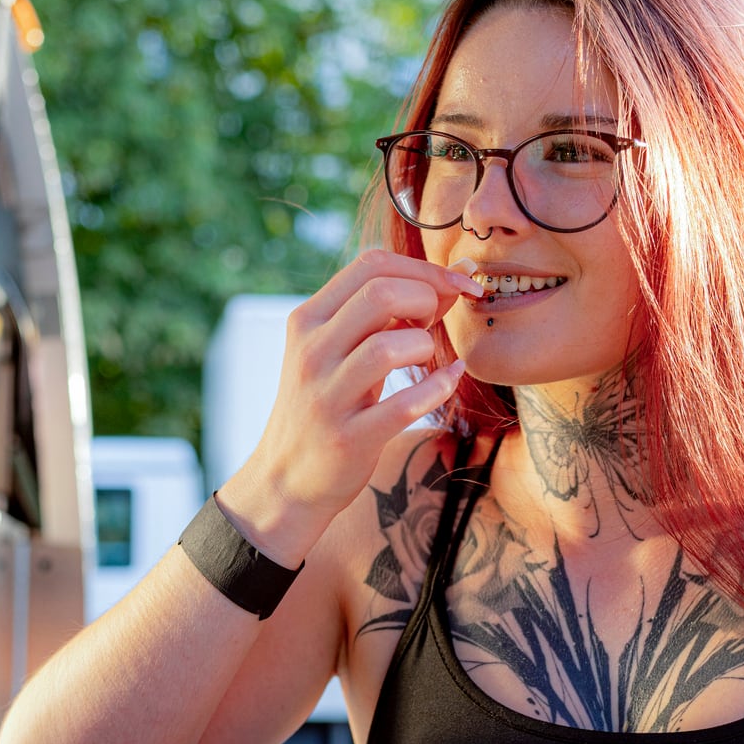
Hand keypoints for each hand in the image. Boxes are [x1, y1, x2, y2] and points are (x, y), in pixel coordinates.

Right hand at [219, 251, 481, 562]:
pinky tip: (449, 381)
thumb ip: (380, 318)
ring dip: (426, 346)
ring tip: (429, 358)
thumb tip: (447, 284)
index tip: (456, 285)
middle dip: (427, 298)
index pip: (369, 265)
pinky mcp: (348, 437)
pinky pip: (405, 404)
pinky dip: (438, 387)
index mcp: (307, 320)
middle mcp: (311, 352)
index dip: (423, 268)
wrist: (287, 478)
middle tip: (436, 322)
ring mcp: (326, 395)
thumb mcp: (336, 352)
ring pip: (389, 346)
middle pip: (380, 294)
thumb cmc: (326, 405)